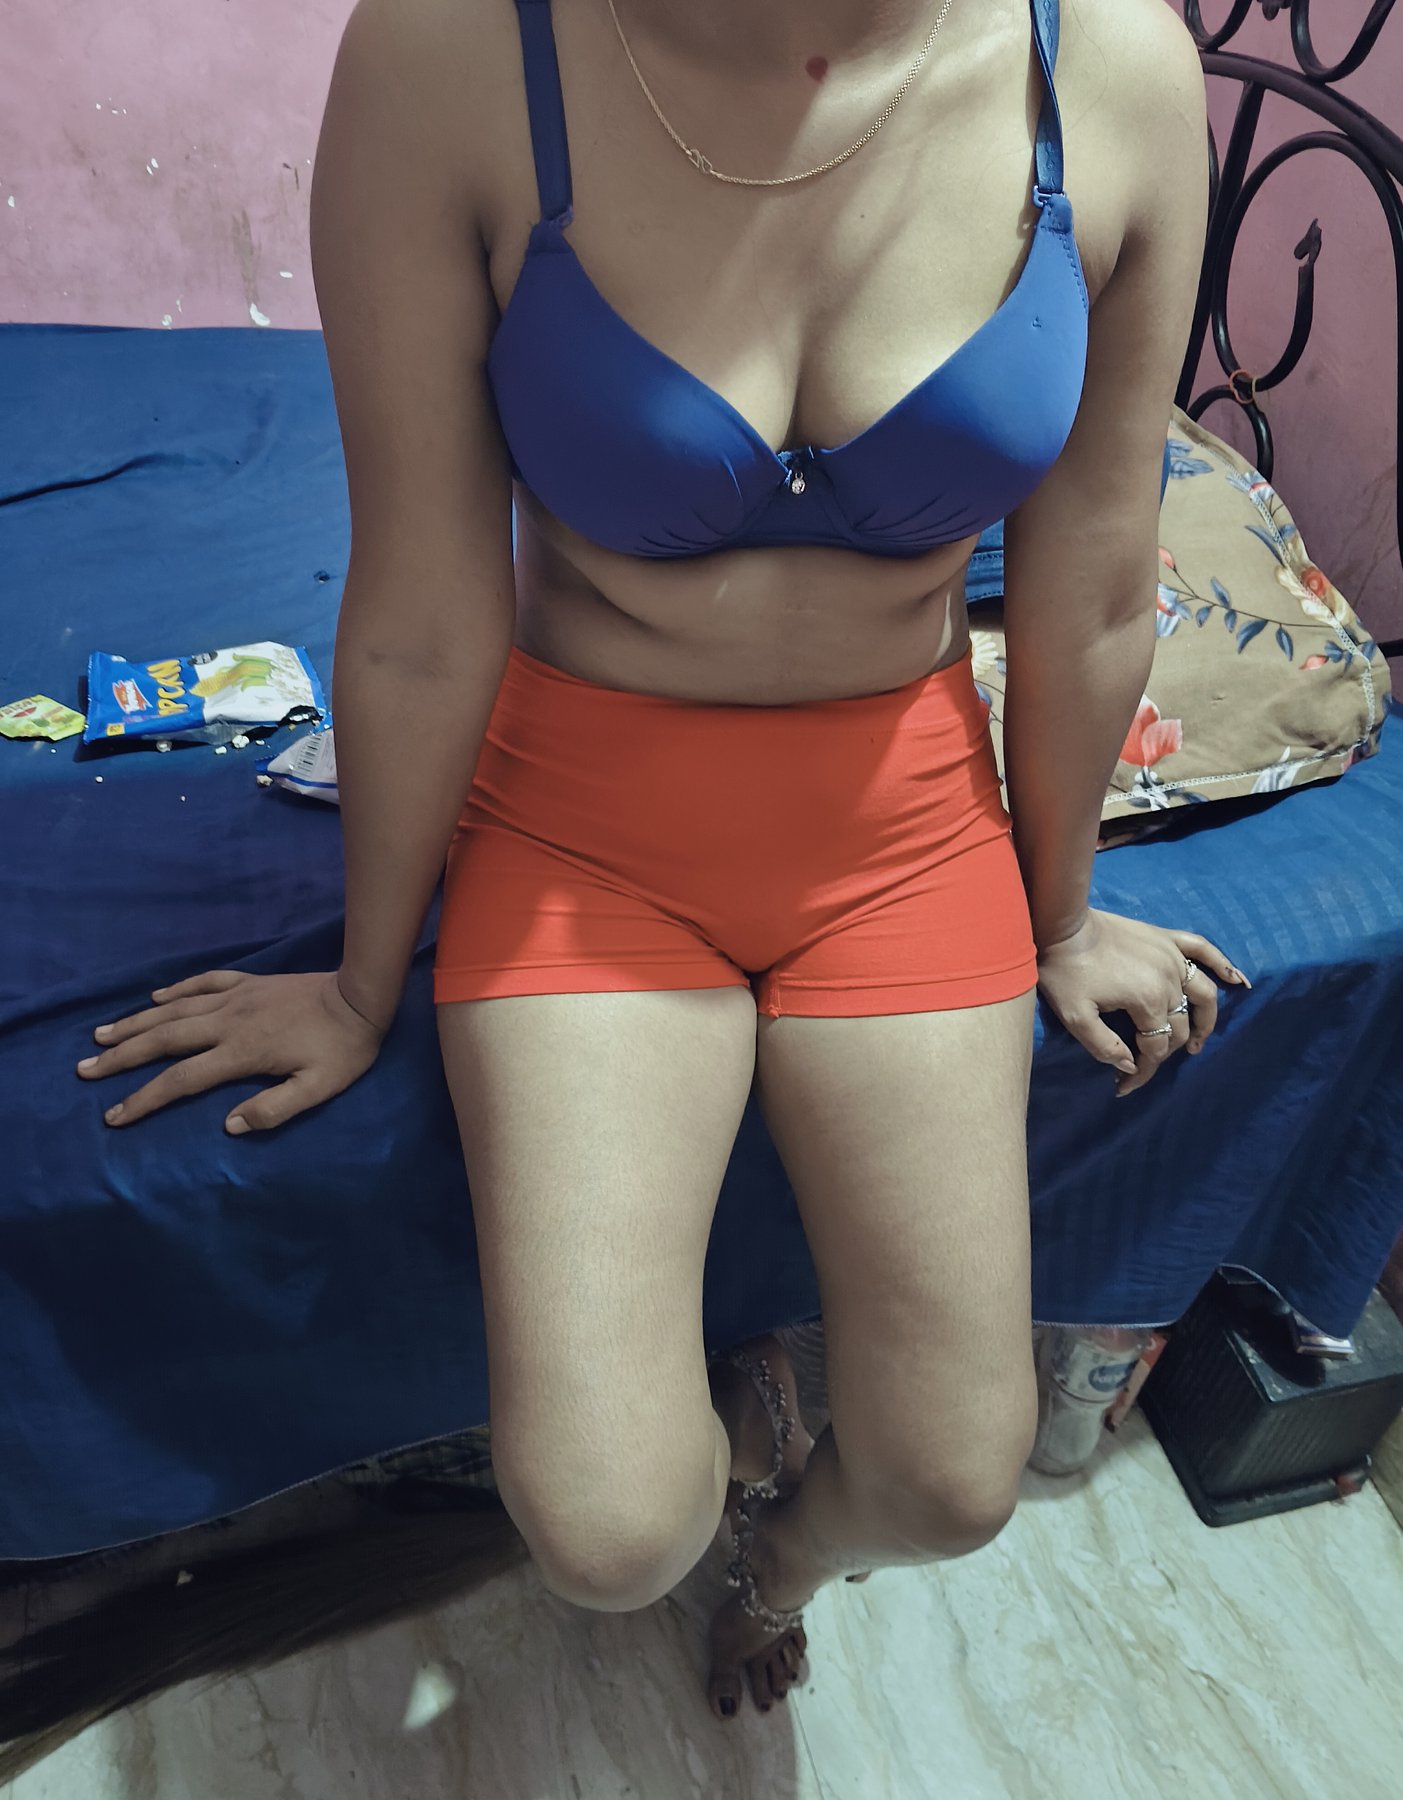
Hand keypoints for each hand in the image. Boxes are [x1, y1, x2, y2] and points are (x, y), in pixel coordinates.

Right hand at [76, 970, 385, 1134]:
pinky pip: (203, 982)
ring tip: (101, 1035)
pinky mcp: (248, 982)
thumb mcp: (318, 1088)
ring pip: (174, 1010)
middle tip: (84, 1070)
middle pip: (163, 1040)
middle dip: (121, 1057)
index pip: (181, 1080)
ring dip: (135, 1023)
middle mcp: (228, 1021)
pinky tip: (155, 997)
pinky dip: (176, 990)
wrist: (361, 997)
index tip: (114, 1115)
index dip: (144, 1099)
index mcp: (241, 1052)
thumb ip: (275, 1108)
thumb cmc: (343, 1050)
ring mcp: (236, 997)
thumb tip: (229, 1125)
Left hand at [1035, 909, 1249, 1097]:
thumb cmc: (1065, 971)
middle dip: (1165, 1052)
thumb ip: (1104, 1046)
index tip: (1124, 1086)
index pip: (1156, 1048)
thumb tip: (1130, 1065)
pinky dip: (1223, 964)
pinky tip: (1238, 980)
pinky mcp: (1166, 937)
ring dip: (1206, 1021)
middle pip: (1180, 1026)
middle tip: (1147, 1065)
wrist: (1062, 925)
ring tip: (1198, 1043)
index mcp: (1149, 1001)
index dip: (1142, 1071)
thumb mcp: (1075, 1017)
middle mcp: (1170, 980)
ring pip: (1204, 994)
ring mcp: (1172, 956)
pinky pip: (1203, 949)